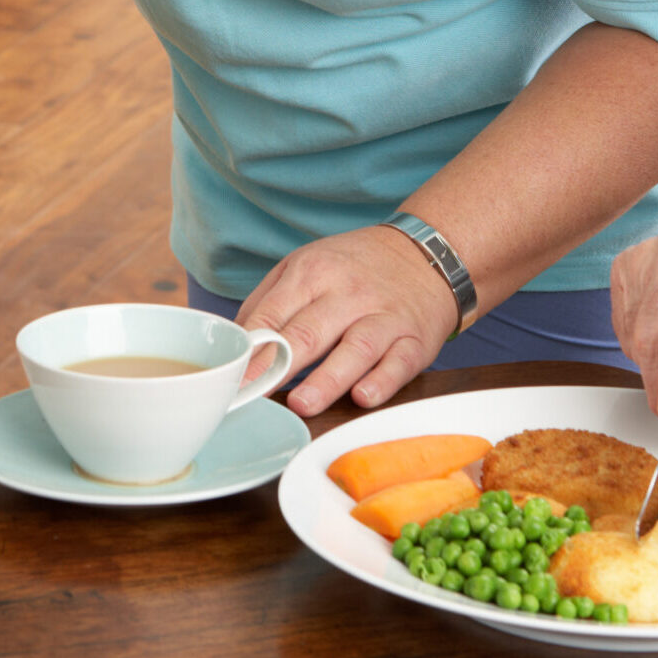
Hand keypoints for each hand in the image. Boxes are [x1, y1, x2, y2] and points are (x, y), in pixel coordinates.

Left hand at [235, 226, 458, 417]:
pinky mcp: (414, 339)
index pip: (274, 313)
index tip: (231, 378)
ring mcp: (384, 316)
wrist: (425, 253)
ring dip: (328, 379)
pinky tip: (363, 396)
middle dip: (280, 364)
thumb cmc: (354, 267)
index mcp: (313, 272)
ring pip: (355, 348)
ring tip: (302, 404)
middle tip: (255, 393)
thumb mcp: (305, 264)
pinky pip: (399, 362)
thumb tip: (235, 343)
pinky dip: (382, 381)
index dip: (251, 349)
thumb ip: (268, 302)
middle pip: (309, 331)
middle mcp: (348, 293)